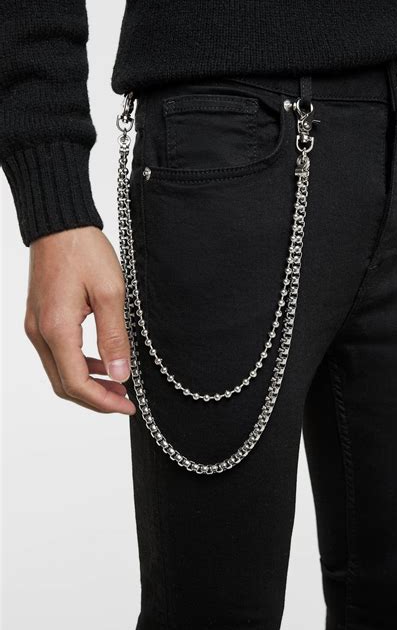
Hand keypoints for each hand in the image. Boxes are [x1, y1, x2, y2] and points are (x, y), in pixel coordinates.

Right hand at [24, 226, 135, 414]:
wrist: (59, 223)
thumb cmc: (84, 251)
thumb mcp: (110, 293)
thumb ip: (114, 337)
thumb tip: (120, 374)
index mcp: (56, 329)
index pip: (76, 383)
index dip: (103, 401)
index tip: (128, 406)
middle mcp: (39, 333)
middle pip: (64, 384)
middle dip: (95, 398)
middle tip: (125, 401)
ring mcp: (36, 327)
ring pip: (59, 372)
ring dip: (87, 383)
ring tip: (117, 385)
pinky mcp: (39, 319)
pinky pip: (56, 354)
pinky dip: (78, 365)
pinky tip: (100, 362)